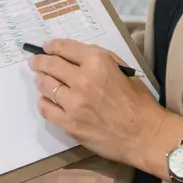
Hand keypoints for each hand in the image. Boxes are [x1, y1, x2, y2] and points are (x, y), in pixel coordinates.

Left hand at [29, 38, 166, 167]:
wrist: (146, 136)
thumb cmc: (138, 102)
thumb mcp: (122, 69)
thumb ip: (99, 58)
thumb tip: (74, 53)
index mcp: (98, 62)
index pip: (64, 48)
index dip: (51, 46)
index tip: (46, 48)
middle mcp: (83, 79)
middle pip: (49, 64)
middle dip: (39, 61)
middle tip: (35, 62)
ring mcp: (74, 103)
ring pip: (44, 85)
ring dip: (41, 81)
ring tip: (43, 81)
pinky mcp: (69, 124)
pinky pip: (45, 108)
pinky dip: (44, 102)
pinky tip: (48, 100)